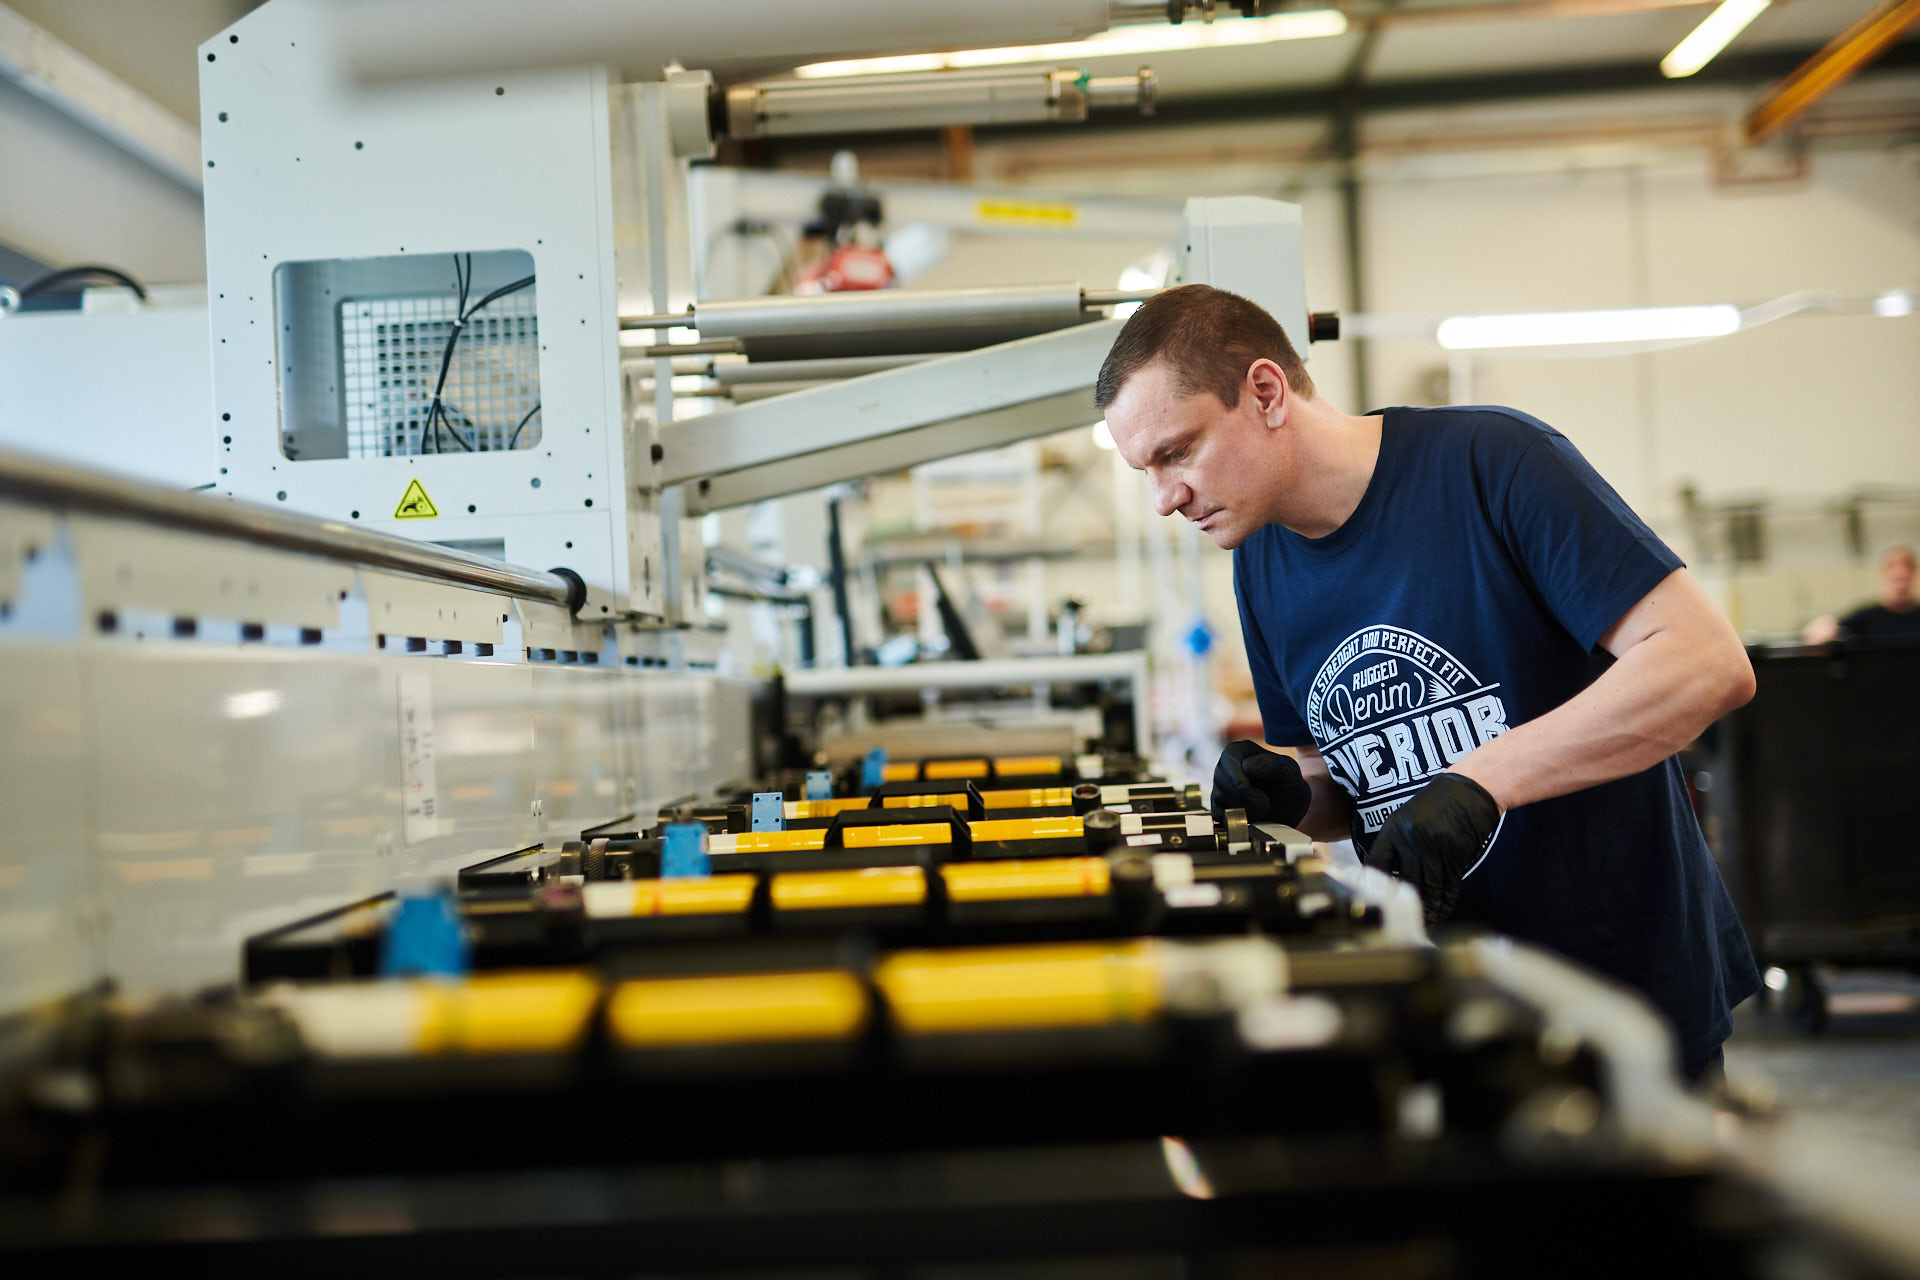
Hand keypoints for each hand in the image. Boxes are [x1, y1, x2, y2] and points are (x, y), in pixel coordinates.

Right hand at [1211, 740, 1310, 825]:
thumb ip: (1271, 763)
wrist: (1288, 812)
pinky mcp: (1218, 807)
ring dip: (1243, 807)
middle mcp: (1227, 767)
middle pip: (1221, 778)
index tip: (1243, 786)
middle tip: (1265, 804)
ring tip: (1262, 809)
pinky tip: (1250, 817)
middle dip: (1243, 794)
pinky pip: (1218, 813)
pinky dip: (1235, 817)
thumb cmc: (1289, 786)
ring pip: (1219, 796)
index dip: (1234, 773)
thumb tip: (1246, 766)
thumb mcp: (1289, 771)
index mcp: (1241, 751)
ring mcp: (1220, 787)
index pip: (1229, 757)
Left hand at [1363, 773, 1500, 929]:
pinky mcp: (1456, 858)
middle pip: (1403, 880)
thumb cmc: (1438, 801)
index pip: (1377, 862)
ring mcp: (1435, 851)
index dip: (1375, 882)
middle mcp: (1412, 842)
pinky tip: (1439, 914)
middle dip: (1403, 902)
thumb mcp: (1407, 815)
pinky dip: (1444, 903)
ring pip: (1427, 889)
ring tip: (1421, 926)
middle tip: (1400, 921)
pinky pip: (1448, 887)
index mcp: (1394, 830)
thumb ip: (1397, 842)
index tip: (1376, 895)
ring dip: (1425, 910)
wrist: (1471, 789)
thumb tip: (1389, 870)